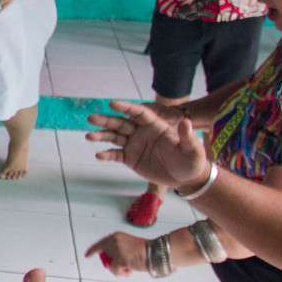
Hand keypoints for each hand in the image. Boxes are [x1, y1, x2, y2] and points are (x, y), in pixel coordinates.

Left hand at [83, 232, 151, 277]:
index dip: (93, 250)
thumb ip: (118, 251)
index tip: (87, 255)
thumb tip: (111, 263)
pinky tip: (130, 270)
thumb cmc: (146, 251)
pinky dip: (122, 273)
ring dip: (119, 269)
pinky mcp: (119, 259)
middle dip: (112, 264)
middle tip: (124, 267)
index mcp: (116, 236)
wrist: (156, 251)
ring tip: (130, 267)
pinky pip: (114, 270)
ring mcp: (116, 250)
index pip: (101, 243)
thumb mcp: (128, 246)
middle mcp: (114, 241)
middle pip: (106, 256)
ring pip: (110, 265)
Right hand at [86, 100, 211, 189]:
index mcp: (155, 126)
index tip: (112, 103)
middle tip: (92, 118)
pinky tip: (99, 155)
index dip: (126, 107)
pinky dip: (107, 155)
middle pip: (121, 123)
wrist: (186, 178)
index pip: (138, 113)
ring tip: (89, 136)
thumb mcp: (193, 149)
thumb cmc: (191, 160)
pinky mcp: (131, 158)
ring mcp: (135, 145)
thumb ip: (187, 136)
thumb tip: (186, 122)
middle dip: (106, 120)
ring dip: (102, 135)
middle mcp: (141, 132)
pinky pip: (116, 155)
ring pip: (115, 137)